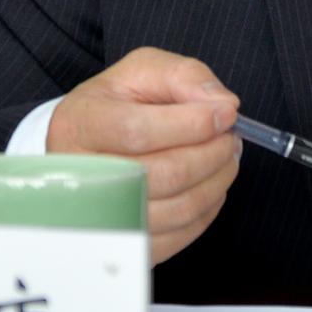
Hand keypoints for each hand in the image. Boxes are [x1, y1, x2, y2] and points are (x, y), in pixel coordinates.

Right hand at [48, 47, 240, 264]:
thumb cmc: (118, 103)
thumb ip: (185, 76)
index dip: (190, 125)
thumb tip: (222, 104)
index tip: (225, 115)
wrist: (90, 141)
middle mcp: (82, 176)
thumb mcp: (143, 70)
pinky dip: (207, 208)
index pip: (136, 131)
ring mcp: (100, 215)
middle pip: (162, 175)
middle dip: (212, 154)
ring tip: (226, 157)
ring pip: (176, 209)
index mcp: (80, 124)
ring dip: (217, 181)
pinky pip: (179, 235)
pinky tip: (209, 183)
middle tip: (231, 137)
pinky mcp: (126, 242)